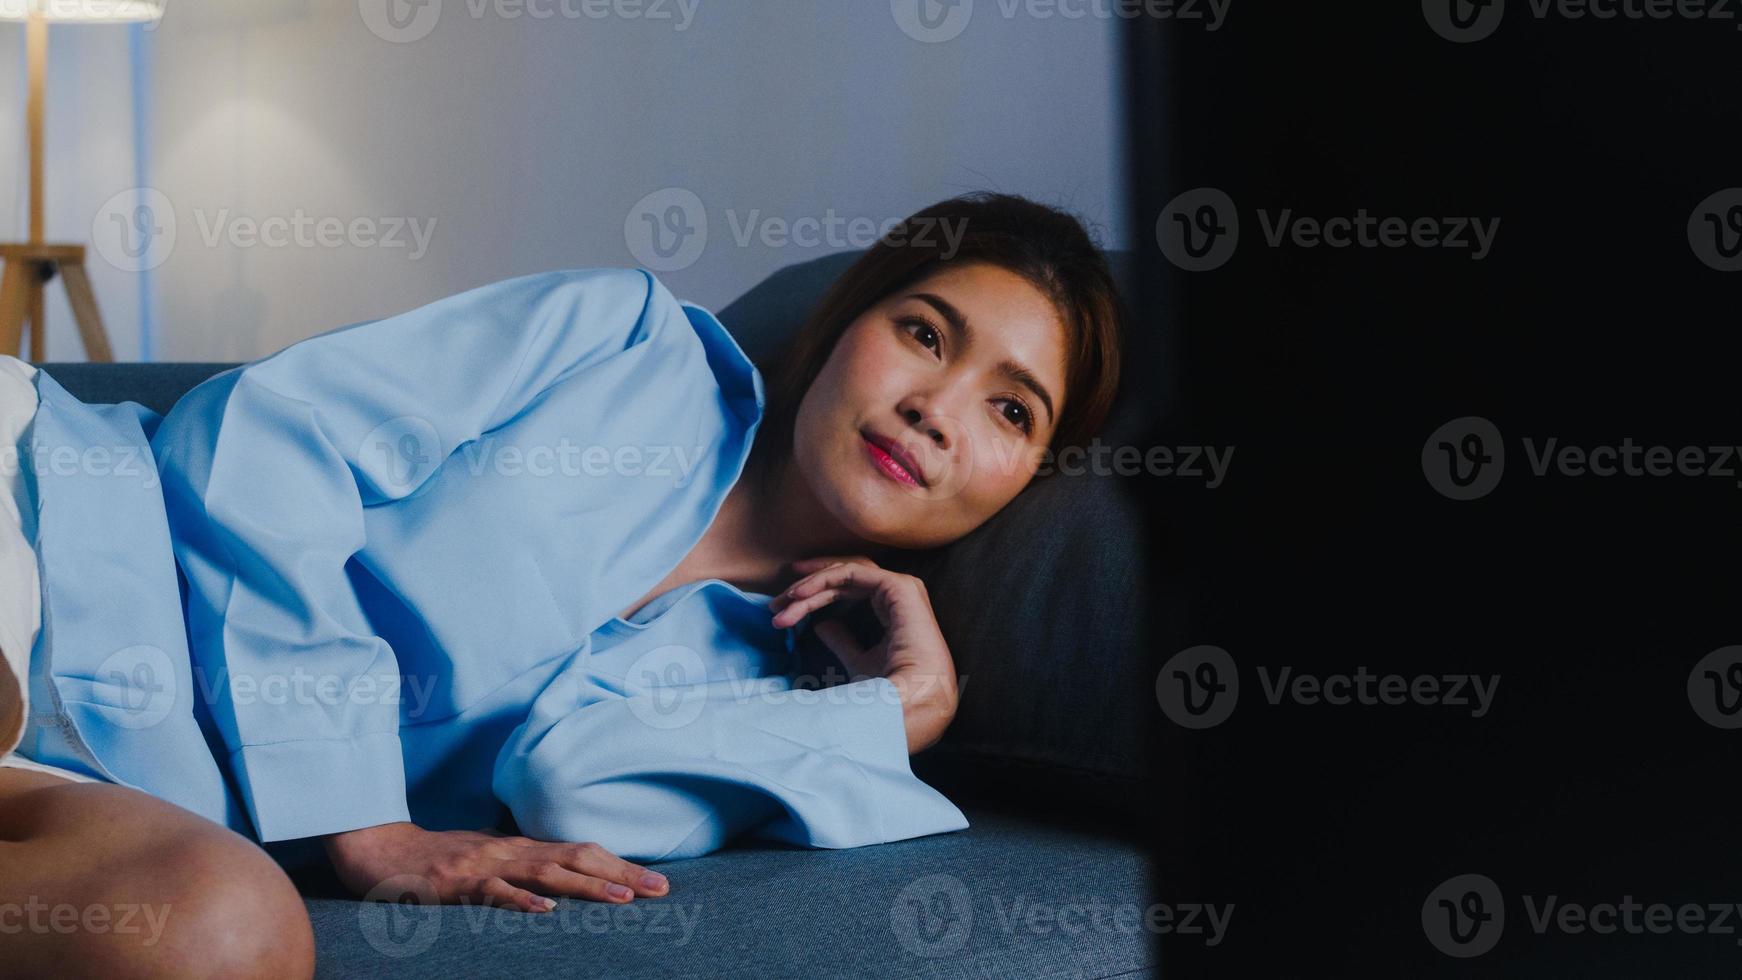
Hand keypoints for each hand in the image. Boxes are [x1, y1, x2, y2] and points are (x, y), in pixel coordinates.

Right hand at [323, 821, 669, 913]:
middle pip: (575, 859)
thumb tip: (563, 884)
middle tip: (660, 889)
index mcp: (520, 848)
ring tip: (622, 898)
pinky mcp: (453, 884)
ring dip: (586, 886)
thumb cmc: (434, 860)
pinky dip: (519, 901)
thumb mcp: (486, 861)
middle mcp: (509, 851)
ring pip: (543, 874)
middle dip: (620, 874)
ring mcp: (482, 866)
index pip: (580, 853)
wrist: (376, 849)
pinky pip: (491, 893)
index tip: (657, 882)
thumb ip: (522, 869)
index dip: (620, 865)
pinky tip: (545, 911)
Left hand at [769, 556, 959, 752]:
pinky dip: (823, 579)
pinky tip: (799, 595)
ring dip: (811, 583)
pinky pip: (852, 572)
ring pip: (846, 572)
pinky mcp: (898, 586)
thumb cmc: (889, 691)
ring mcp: (901, 588)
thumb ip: (842, 642)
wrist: (910, 700)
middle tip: (776, 602)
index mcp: (894, 610)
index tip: (784, 604)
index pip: (850, 589)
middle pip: (845, 577)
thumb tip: (821, 626)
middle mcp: (899, 595)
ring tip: (783, 602)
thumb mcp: (857, 663)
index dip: (816, 591)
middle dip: (808, 586)